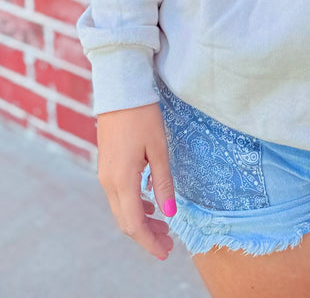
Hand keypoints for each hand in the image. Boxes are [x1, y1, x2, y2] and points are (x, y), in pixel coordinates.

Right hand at [96, 103, 175, 260]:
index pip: (134, 224)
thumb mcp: (159, 149)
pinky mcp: (107, 167)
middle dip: (147, 235)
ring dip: (141, 221)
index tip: (166, 252)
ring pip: (121, 210)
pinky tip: (150, 205)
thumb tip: (170, 214)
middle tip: (169, 242)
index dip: (149, 242)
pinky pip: (119, 196)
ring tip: (164, 226)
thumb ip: (163, 183)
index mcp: (122, 180)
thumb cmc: (143, 116)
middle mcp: (109, 182)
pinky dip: (134, 206)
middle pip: (126, 221)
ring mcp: (105, 175)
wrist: (120, 91)